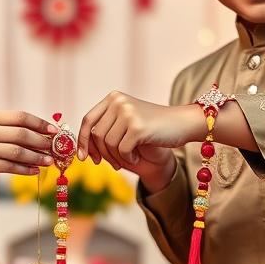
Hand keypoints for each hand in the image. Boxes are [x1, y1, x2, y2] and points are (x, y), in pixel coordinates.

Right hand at [0, 111, 56, 180]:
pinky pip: (11, 167)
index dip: (40, 123)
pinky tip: (35, 170)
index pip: (21, 117)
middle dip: (42, 142)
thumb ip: (8, 127)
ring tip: (49, 161)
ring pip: (18, 152)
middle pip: (22, 135)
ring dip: (37, 157)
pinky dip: (26, 169)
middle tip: (54, 147)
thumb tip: (40, 134)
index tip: (54, 131)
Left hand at [76, 91, 199, 168]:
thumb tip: (82, 150)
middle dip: (102, 154)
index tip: (83, 158)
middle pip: (97, 135)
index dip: (83, 141)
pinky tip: (138, 156)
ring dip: (117, 157)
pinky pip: (122, 150)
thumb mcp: (126, 123)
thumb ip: (106, 130)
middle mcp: (118, 102)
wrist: (182, 124)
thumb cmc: (152, 128)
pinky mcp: (138, 127)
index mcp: (113, 98)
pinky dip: (129, 158)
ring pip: (108, 144)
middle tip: (114, 165)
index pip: (88, 120)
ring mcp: (128, 113)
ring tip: (130, 158)